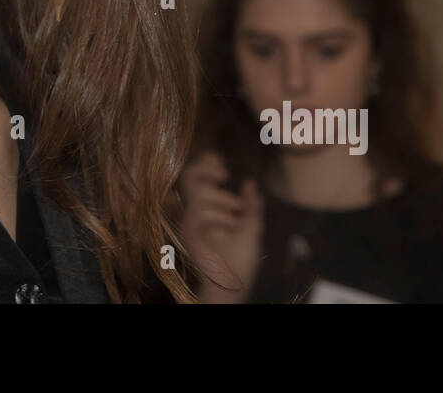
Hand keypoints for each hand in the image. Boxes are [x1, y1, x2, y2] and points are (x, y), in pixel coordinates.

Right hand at [177, 150, 263, 302]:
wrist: (234, 284)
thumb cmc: (242, 261)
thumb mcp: (252, 228)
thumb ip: (251, 205)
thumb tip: (249, 183)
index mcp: (210, 209)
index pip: (199, 178)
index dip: (204, 164)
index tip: (216, 157)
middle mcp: (197, 212)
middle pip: (191, 178)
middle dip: (206, 169)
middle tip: (224, 173)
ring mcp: (192, 222)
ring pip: (201, 195)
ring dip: (223, 204)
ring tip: (236, 221)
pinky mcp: (190, 232)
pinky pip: (201, 214)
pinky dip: (218, 220)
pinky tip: (226, 233)